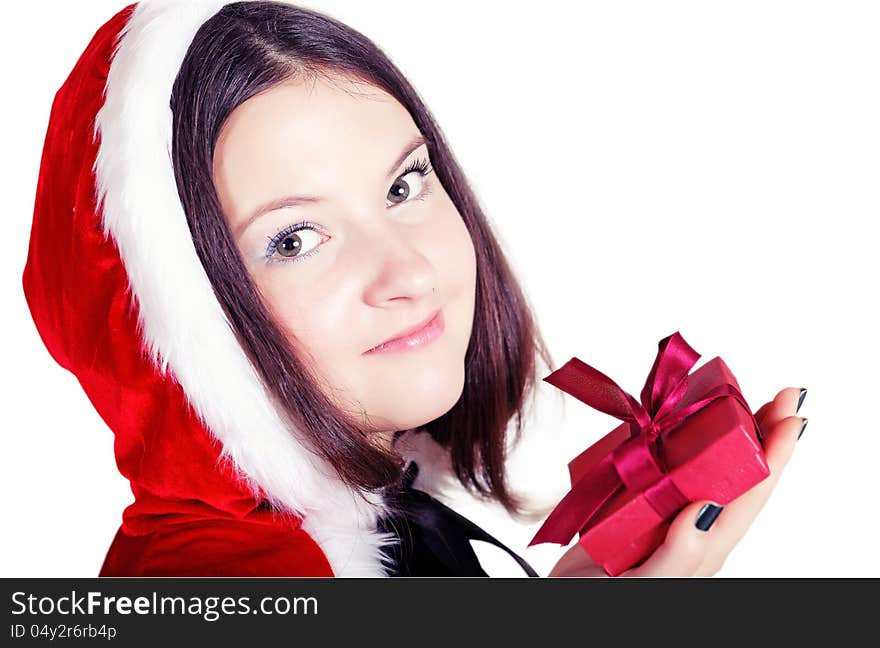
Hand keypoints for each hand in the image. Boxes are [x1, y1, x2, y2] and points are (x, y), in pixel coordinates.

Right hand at [548, 386, 807, 576]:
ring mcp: (659, 510)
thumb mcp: (647, 586)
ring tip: (733, 395)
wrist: (555, 600)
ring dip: (716, 428)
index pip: (751, 494)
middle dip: (760, 432)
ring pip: (695, 462)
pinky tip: (670, 416)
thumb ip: (681, 555)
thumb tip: (709, 507)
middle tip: (780, 394)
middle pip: (733, 471)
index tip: (792, 417)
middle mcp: (687, 523)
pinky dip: (664, 435)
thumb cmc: (599, 603)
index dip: (776, 454)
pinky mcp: (629, 501)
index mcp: (703, 545)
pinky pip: (652, 463)